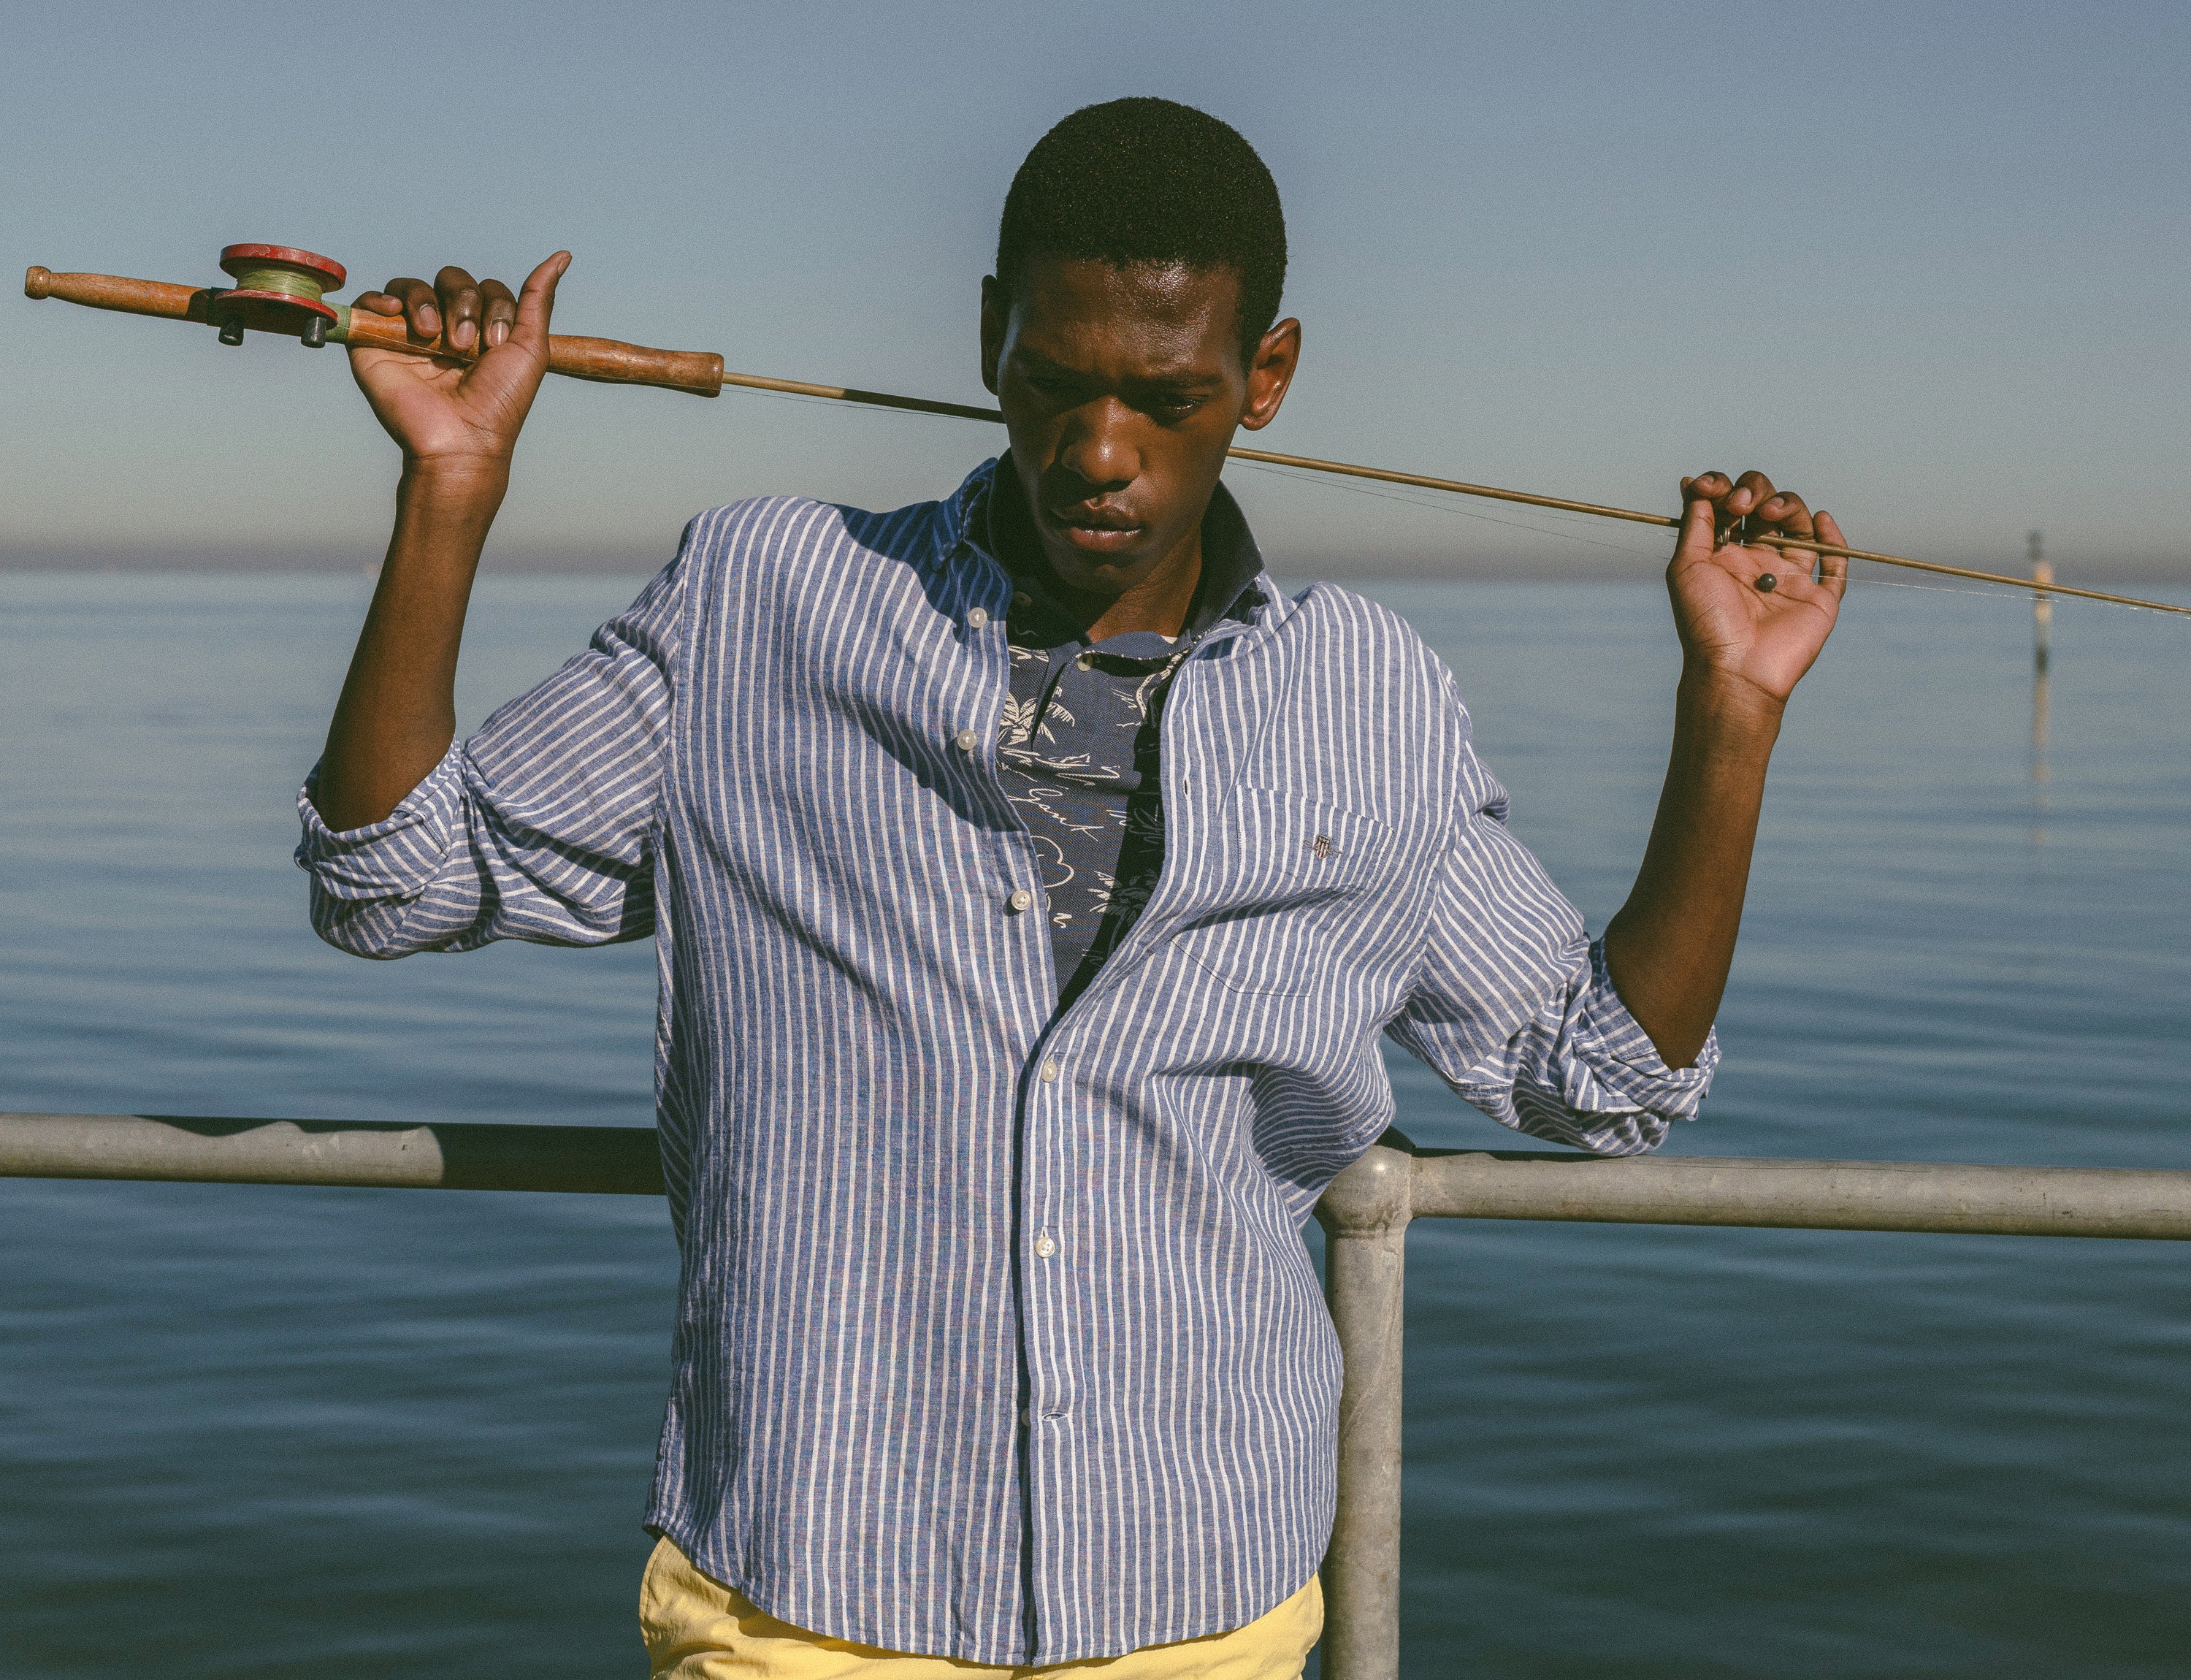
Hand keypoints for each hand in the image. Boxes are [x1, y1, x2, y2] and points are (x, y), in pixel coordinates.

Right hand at [347, 252, 569, 471]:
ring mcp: (410, 334)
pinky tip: (396, 313)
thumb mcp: (531, 346)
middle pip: (451, 279)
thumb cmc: (499, 401)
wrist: (462, 439)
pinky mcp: (376, 343)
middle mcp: (446, 327)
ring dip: (428, 304)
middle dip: (463, 304)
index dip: (493, 307)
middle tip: (464, 346)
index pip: (485, 288)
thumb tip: (562, 256)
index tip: (495, 345)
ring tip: (435, 339)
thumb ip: (538, 299)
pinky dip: (382, 299)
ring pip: (413, 286)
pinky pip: (371, 301)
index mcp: (481, 329)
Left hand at [1667, 470, 1846, 705]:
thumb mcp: (1688, 566)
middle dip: (1756, 491)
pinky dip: (1834, 539)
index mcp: (1726, 555)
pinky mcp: (1819, 598)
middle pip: (1767, 507)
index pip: (1732, 506)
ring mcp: (1790, 579)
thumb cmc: (1705, 621)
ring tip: (1771, 512)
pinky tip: (1821, 520)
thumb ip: (1696, 524)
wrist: (1735, 669)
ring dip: (1789, 506)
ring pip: (1801, 526)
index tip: (1714, 488)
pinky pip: (1836, 564)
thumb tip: (1692, 483)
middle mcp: (1759, 562)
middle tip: (1742, 504)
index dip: (1725, 488)